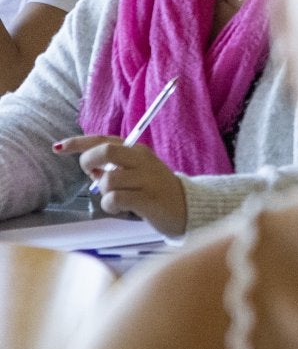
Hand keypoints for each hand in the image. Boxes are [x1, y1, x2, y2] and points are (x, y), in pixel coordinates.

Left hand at [56, 135, 188, 235]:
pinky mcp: (147, 199)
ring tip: (116, 199)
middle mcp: (142, 161)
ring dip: (104, 193)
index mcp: (138, 151)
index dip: (78, 142)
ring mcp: (146, 179)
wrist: (188, 207)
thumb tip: (91, 168)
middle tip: (91, 174)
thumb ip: (114, 167)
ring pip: (107, 180)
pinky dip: (111, 206)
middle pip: (105, 151)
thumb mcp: (138, 172)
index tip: (59, 147)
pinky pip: (114, 199)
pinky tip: (121, 209)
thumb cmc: (156, 190)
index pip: (104, 139)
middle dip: (88, 161)